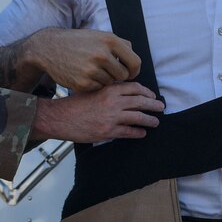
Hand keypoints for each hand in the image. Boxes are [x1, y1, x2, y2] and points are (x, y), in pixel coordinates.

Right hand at [27, 29, 142, 91]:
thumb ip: (118, 44)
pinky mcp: (83, 82)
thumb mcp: (98, 35)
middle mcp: (102, 55)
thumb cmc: (77, 42)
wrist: (49, 48)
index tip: (130, 73)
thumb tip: (134, 57)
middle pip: (123, 75)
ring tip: (92, 70)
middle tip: (109, 72)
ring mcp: (92, 70)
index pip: (134, 62)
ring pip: (110, 83)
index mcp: (110, 41)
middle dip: (119, 76)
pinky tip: (84, 75)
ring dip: (105, 79)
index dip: (134, 70)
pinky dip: (94, 84)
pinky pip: (98, 88)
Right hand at [33, 81, 162, 143]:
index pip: (136, 88)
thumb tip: (124, 91)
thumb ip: (109, 89)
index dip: (147, 92)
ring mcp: (112, 117)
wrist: (60, 117)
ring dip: (150, 120)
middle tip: (161, 107)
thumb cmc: (75, 103)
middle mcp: (113, 102)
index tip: (152, 96)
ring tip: (155, 122)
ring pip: (139, 118)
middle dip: (154, 105)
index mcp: (110, 89)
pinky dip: (138, 133)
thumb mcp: (93, 89)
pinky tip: (142, 133)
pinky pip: (129, 132)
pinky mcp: (108, 131)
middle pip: (141, 102)